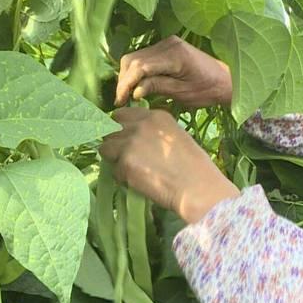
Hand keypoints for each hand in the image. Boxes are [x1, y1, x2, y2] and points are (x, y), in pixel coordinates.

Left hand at [99, 107, 239, 222]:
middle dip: (115, 144)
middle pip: (110, 130)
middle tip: (127, 158)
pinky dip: (122, 178)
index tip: (123, 139)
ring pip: (106, 149)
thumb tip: (131, 137)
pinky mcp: (125, 163)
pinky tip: (139, 182)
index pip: (121, 115)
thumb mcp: (174, 136)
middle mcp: (140, 125)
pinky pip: (114, 170)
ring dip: (115, 160)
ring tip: (132, 171)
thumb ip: (152, 132)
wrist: (196, 187)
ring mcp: (130, 143)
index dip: (120, 128)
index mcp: (155, 116)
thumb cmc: (193, 167)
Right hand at [115, 36, 231, 108]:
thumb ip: (157, 88)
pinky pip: (143, 57)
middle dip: (124, 80)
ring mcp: (166, 43)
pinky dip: (136, 71)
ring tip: (127, 95)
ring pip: (135, 57)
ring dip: (128, 76)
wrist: (225, 79)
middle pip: (133, 59)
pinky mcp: (165, 47)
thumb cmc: (207, 90)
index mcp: (174, 55)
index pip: (140, 67)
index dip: (126, 84)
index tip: (120, 101)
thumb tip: (134, 92)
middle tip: (121, 100)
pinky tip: (136, 86)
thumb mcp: (183, 93)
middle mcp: (168, 44)